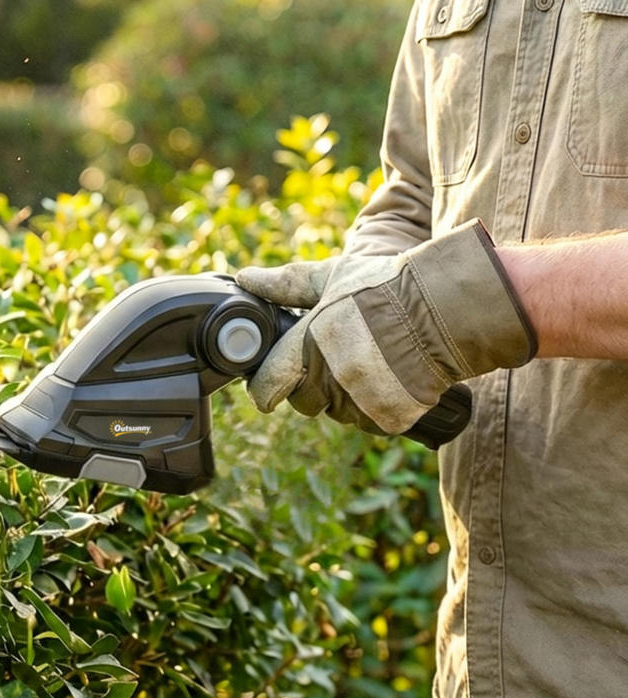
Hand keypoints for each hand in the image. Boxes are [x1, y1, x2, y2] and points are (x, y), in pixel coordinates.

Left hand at [235, 220, 536, 434]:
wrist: (451, 309)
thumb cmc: (389, 287)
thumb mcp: (334, 276)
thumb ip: (287, 284)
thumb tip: (245, 278)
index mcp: (310, 343)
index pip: (269, 384)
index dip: (264, 388)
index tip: (265, 389)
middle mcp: (331, 377)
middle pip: (303, 401)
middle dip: (309, 385)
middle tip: (331, 360)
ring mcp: (361, 401)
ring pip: (335, 412)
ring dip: (342, 395)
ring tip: (366, 361)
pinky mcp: (388, 418)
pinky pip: (367, 420)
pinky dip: (372, 406)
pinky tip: (385, 378)